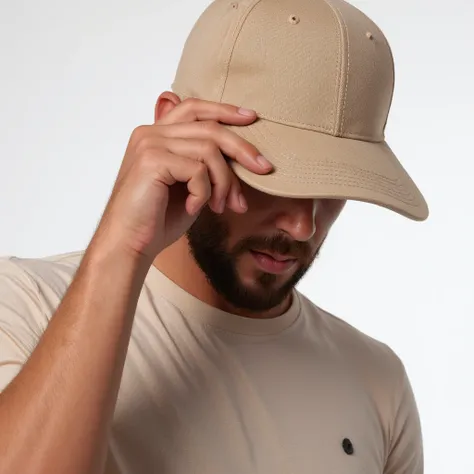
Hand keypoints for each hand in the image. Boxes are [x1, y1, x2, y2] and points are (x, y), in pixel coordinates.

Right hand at [93, 98, 272, 262]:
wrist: (130, 244)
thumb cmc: (157, 219)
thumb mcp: (189, 186)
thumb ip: (204, 165)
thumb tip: (243, 157)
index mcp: (156, 135)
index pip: (194, 108)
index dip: (224, 110)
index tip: (251, 117)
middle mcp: (151, 133)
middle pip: (209, 127)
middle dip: (242, 148)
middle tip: (264, 168)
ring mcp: (149, 144)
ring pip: (209, 150)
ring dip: (225, 182)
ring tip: (225, 206)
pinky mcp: (152, 161)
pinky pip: (198, 170)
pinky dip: (204, 193)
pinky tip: (194, 208)